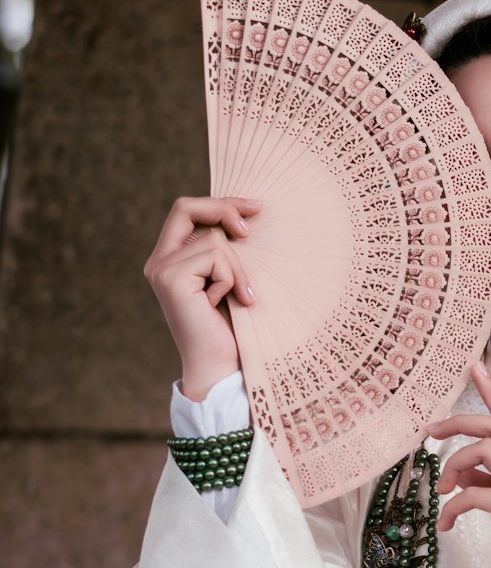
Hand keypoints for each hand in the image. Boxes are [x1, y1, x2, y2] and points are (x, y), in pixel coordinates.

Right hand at [143, 195, 260, 399]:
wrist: (222, 365)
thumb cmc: (232, 325)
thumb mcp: (229, 277)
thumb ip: (223, 249)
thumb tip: (246, 212)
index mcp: (169, 258)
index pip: (186, 210)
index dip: (219, 203)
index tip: (254, 207)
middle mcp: (158, 261)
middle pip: (186, 207)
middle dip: (225, 209)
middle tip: (254, 225)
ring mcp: (161, 269)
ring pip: (214, 239)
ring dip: (238, 268)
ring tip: (241, 296)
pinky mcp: (172, 279)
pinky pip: (216, 257)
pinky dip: (233, 278)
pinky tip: (229, 302)